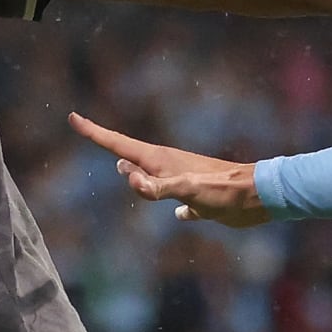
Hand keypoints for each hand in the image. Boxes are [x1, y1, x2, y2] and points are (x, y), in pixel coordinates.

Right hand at [66, 113, 268, 225]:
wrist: (259, 196)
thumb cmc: (225, 191)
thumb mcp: (189, 190)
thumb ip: (159, 187)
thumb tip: (128, 176)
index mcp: (160, 161)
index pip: (118, 144)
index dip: (93, 132)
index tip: (73, 117)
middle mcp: (167, 167)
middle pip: (128, 154)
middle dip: (106, 143)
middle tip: (85, 129)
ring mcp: (180, 181)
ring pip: (148, 175)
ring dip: (132, 171)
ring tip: (120, 166)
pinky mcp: (196, 198)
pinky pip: (172, 198)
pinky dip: (166, 200)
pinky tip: (176, 214)